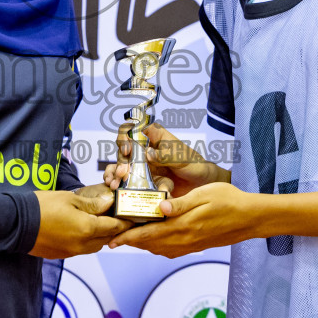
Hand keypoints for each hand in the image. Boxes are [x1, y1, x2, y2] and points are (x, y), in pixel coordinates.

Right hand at [30, 188, 130, 257]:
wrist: (16, 224)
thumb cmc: (42, 207)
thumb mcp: (69, 198)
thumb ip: (92, 204)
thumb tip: (109, 203)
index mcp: (87, 228)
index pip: (114, 227)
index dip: (125, 221)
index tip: (133, 217)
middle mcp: (82, 244)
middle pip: (107, 238)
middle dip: (114, 229)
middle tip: (118, 217)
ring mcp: (72, 251)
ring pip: (95, 246)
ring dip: (101, 236)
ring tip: (101, 223)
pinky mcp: (62, 255)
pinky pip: (82, 249)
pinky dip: (87, 241)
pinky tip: (82, 230)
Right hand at [101, 122, 228, 197]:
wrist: (203, 187)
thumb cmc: (195, 165)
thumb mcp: (183, 158)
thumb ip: (167, 154)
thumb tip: (149, 154)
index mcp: (154, 136)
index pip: (133, 129)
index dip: (125, 136)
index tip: (128, 149)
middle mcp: (145, 149)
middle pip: (123, 149)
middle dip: (120, 160)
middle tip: (123, 173)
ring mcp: (142, 166)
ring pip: (121, 165)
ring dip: (115, 173)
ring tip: (114, 184)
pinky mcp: (142, 181)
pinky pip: (126, 180)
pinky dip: (118, 183)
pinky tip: (115, 188)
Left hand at [109, 181, 257, 257]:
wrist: (250, 218)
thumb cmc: (229, 201)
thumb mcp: (204, 195)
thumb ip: (181, 203)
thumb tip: (159, 206)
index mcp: (183, 226)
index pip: (148, 234)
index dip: (127, 237)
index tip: (111, 238)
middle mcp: (184, 240)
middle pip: (149, 244)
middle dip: (130, 241)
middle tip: (113, 236)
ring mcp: (189, 245)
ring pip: (158, 248)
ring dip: (142, 243)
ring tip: (128, 236)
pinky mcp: (195, 246)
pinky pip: (169, 250)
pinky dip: (156, 246)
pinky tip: (153, 238)